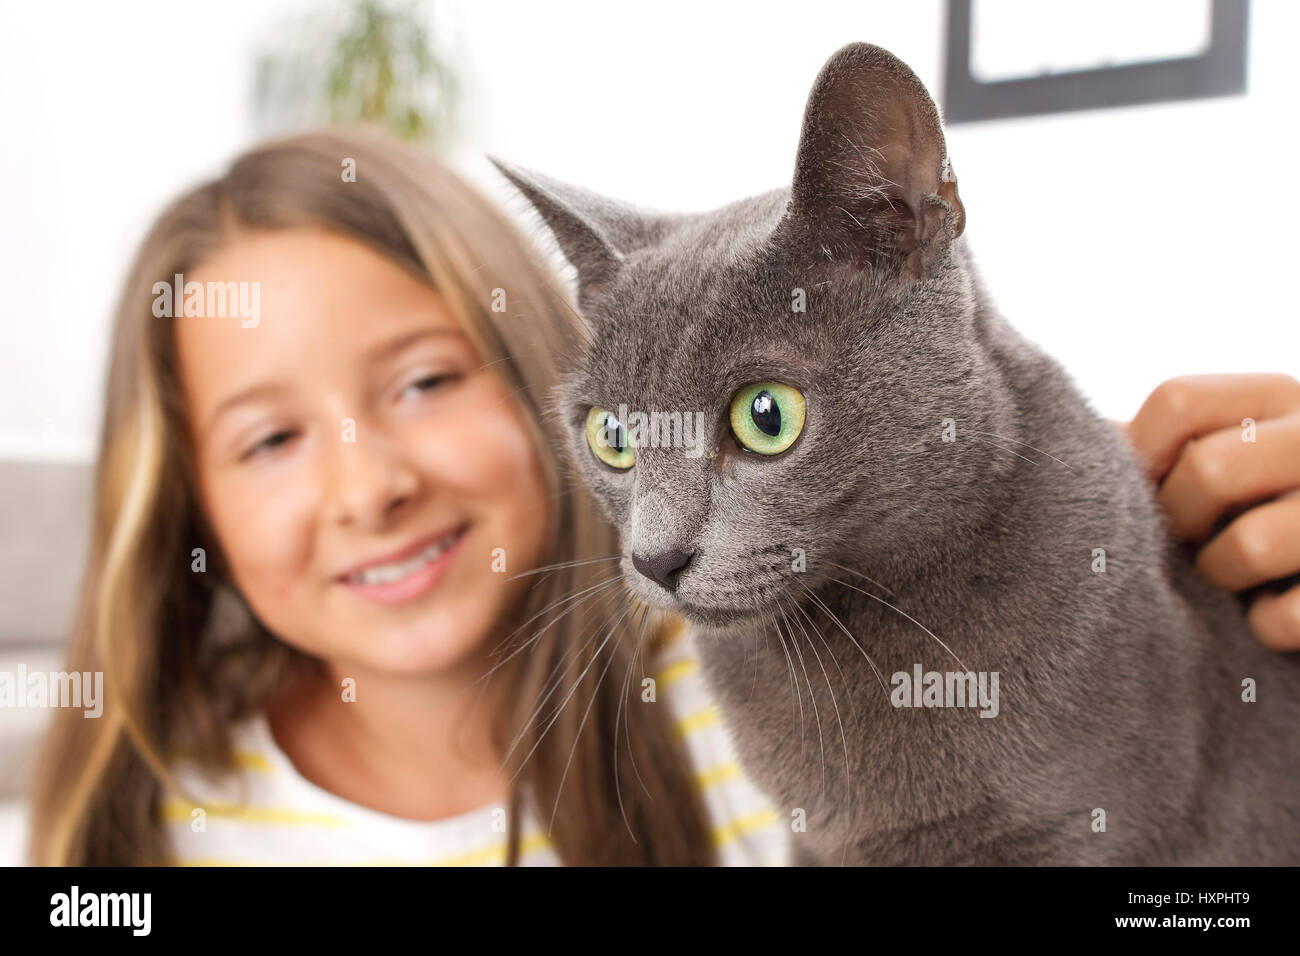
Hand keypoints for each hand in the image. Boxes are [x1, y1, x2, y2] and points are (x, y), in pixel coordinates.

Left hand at [1118, 374, 1299, 650]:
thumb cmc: (1253, 505)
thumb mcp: (1222, 453)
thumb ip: (1160, 445)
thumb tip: (1090, 438)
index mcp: (1279, 398)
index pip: (1177, 400)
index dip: (1138, 454)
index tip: (1138, 494)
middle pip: (1208, 469)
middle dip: (1179, 519)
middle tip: (1189, 540)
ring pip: (1250, 546)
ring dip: (1220, 575)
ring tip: (1231, 577)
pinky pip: (1285, 617)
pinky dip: (1263, 627)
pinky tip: (1266, 614)